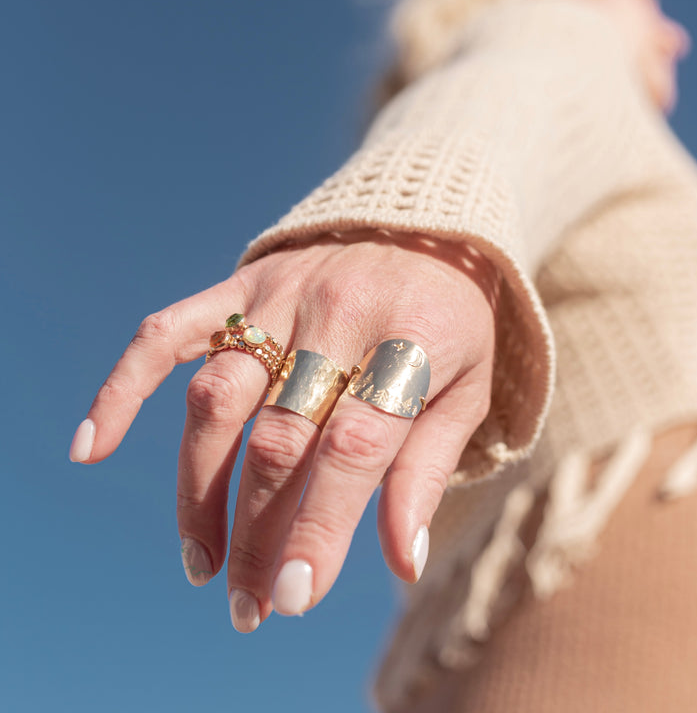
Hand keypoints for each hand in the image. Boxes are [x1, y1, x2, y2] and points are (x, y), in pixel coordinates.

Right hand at [71, 230, 497, 631]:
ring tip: (203, 562)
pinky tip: (93, 447)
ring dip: (199, 490)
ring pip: (217, 399)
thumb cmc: (453, 322)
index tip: (294, 596)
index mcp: (407, 343)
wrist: (428, 227)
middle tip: (250, 604)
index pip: (354, 447)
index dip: (321, 526)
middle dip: (259, 531)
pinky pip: (169, 331)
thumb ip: (430, 468)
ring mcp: (280, 297)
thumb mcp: (468, 389)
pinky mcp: (241, 285)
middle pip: (280, 437)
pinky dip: (124, 386)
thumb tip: (403, 560)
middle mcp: (337, 316)